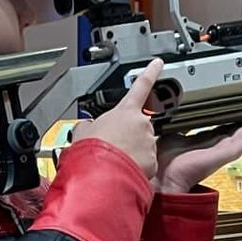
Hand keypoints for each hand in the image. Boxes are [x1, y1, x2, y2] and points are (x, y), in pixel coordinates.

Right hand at [71, 58, 161, 184]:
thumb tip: (86, 126)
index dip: (151, 72)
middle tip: (113, 145)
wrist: (101, 177)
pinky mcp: (152, 162)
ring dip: (132, 151)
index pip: (141, 85)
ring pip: (143, 145)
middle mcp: (141, 124)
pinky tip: (123, 170)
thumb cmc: (93, 152)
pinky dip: (136, 167)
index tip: (158, 64)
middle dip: (129, 134)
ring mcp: (148, 143)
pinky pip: (146, 163)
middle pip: (139, 125)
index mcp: (125, 110)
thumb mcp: (83, 130)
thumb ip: (88, 124)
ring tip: (115, 160)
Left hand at [158, 115, 241, 193]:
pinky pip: (239, 146)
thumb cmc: (162, 161)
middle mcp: (212, 148)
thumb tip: (174, 107)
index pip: (222, 127)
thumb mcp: (172, 132)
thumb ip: (178, 121)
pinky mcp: (220, 158)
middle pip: (237, 132)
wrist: (160, 178)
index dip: (233, 117)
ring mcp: (218, 154)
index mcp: (201, 141)